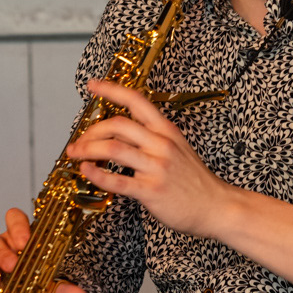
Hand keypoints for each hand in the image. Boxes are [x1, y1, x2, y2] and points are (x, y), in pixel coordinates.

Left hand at [64, 82, 233, 237]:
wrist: (217, 206)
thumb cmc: (195, 181)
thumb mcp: (178, 149)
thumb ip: (152, 139)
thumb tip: (120, 135)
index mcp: (166, 131)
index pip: (136, 101)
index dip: (111, 90)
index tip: (93, 85)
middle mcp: (161, 144)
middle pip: (118, 125)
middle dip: (91, 131)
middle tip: (79, 141)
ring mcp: (156, 167)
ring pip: (113, 149)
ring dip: (88, 150)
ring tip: (75, 154)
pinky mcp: (151, 190)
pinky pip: (117, 181)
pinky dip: (96, 174)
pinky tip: (86, 170)